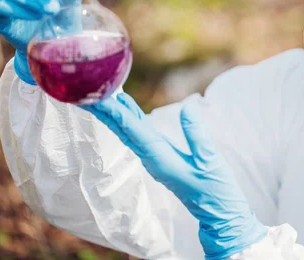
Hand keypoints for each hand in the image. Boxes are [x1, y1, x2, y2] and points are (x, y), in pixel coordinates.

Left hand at [81, 93, 267, 259]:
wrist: (219, 213)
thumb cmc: (216, 189)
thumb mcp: (210, 162)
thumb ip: (197, 136)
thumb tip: (186, 108)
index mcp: (161, 159)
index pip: (133, 131)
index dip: (116, 112)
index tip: (97, 98)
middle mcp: (152, 158)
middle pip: (123, 129)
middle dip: (105, 110)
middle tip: (84, 91)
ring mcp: (155, 158)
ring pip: (128, 131)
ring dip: (113, 112)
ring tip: (98, 93)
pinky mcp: (161, 156)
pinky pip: (138, 134)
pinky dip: (129, 118)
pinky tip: (124, 107)